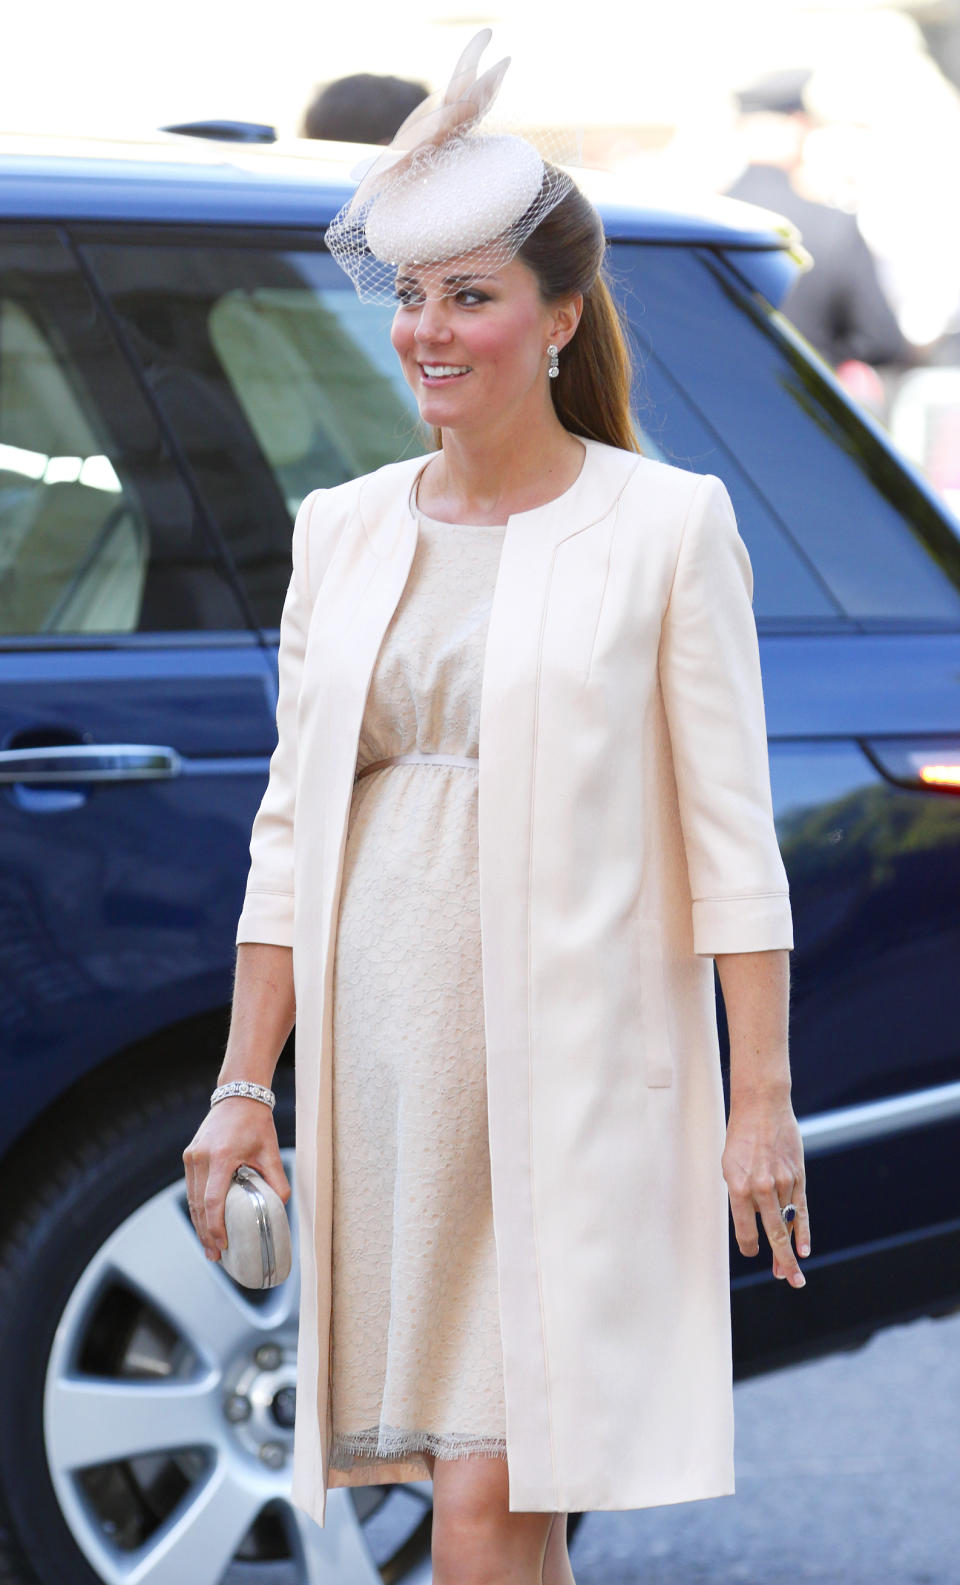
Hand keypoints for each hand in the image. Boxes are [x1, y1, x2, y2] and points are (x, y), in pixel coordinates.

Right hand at [182, 1099, 290, 1262]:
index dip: (216, 1226)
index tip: (223, 1244)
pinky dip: (197, 1208)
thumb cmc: (256, 1124)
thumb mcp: (271, 1151)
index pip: (213, 1200)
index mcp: (221, 1157)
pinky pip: (192, 1189)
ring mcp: (192, 1157)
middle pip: (199, 1205)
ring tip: (209, 1246)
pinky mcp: (190, 1156)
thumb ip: (277, 1180)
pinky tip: (204, 1223)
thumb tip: (281, 1208)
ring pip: (192, 1199)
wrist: (237, 1097)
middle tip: (215, 1256)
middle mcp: (201, 1158)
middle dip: (206, 1233)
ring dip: (199, 1224)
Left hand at [722, 1093, 809, 1288]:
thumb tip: (754, 1223)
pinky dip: (804, 1230)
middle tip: (787, 1281)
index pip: (746, 1229)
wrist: (762, 1107)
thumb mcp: (729, 1166)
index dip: (748, 1246)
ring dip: (791, 1251)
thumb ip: (740, 1196)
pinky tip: (805, 1249)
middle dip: (780, 1261)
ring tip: (793, 1274)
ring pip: (789, 1224)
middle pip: (774, 1233)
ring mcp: (782, 1182)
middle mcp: (761, 1187)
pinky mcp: (798, 1176)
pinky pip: (802, 1209)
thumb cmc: (740, 1138)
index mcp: (738, 1186)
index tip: (751, 1253)